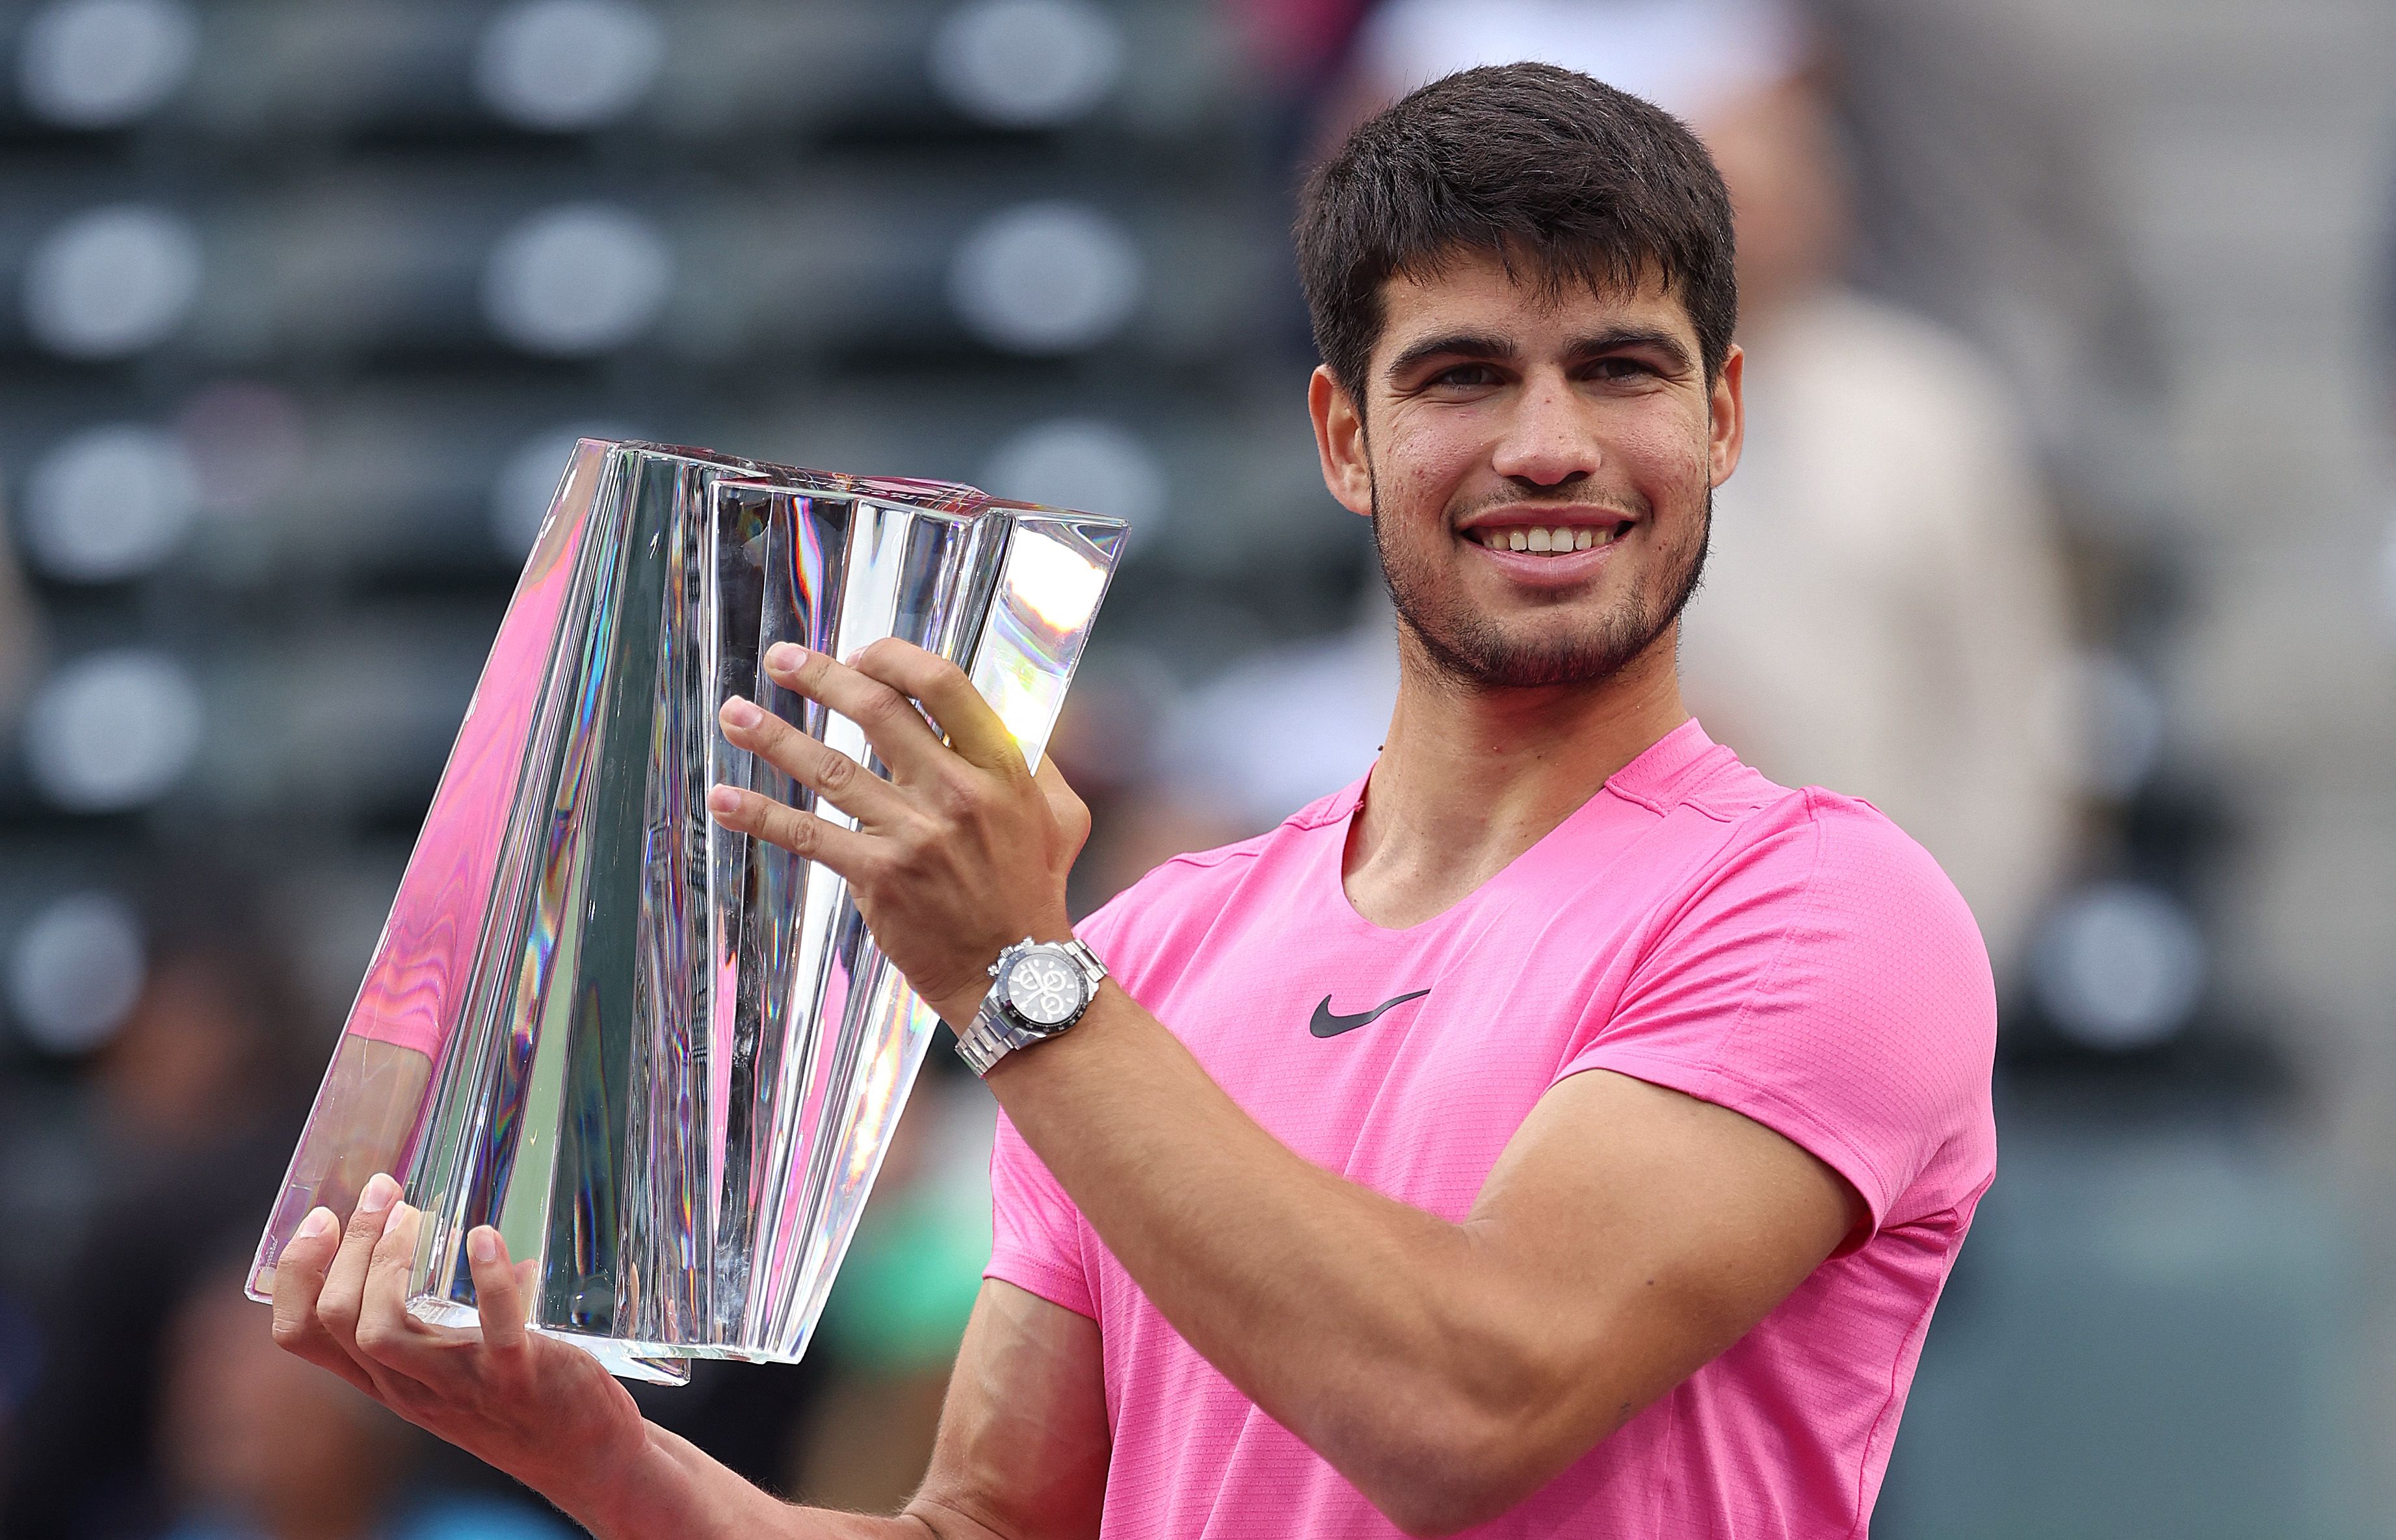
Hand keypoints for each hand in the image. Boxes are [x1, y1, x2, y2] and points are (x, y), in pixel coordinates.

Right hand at [269, 1173, 648, 1513]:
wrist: (581, 1454)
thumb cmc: (518, 1400)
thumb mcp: (457, 1367)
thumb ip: (455, 1315)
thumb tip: (483, 1240)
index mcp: (385, 1377)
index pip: (302, 1336)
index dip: (297, 1274)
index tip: (320, 1219)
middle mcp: (408, 1385)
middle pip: (338, 1320)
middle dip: (347, 1248)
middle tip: (381, 1193)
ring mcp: (458, 1383)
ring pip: (382, 1331)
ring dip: (389, 1262)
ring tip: (414, 1213)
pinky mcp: (516, 1376)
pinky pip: (495, 1330)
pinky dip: (490, 1282)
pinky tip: (486, 1239)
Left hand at [705, 639, 1090, 1026]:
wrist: (1014, 976)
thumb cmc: (1033, 890)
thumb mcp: (1060, 815)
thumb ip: (1034, 760)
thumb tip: (1002, 713)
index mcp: (1001, 768)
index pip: (943, 685)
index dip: (893, 659)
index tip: (860, 654)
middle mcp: (957, 794)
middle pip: (877, 712)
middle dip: (821, 677)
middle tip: (782, 659)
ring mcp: (914, 836)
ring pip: (830, 769)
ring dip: (774, 737)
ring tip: (733, 713)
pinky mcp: (879, 878)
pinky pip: (809, 836)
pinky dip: (761, 815)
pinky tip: (723, 798)